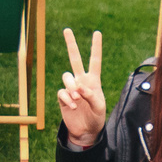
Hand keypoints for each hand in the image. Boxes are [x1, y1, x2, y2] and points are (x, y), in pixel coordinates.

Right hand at [59, 28, 106, 148]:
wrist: (86, 131)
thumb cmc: (96, 117)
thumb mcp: (99, 107)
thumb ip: (91, 96)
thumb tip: (79, 88)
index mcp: (93, 80)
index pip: (94, 60)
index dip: (95, 47)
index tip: (97, 33)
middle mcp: (81, 81)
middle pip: (74, 59)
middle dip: (71, 44)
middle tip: (67, 30)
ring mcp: (71, 88)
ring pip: (66, 76)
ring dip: (72, 86)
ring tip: (78, 100)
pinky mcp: (63, 98)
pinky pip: (62, 92)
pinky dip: (68, 99)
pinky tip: (73, 107)